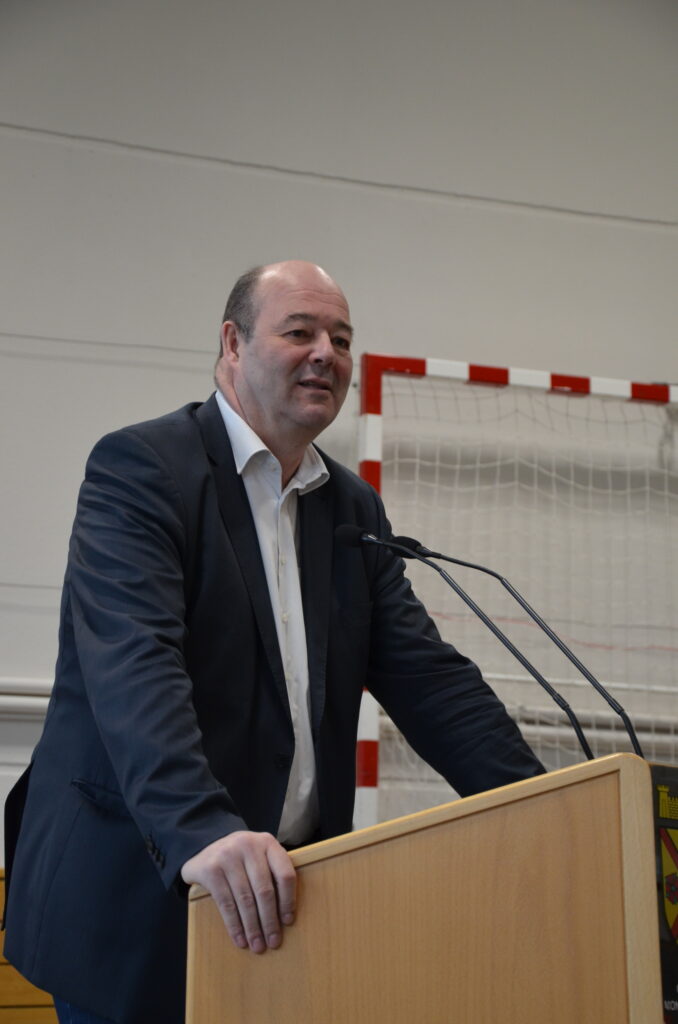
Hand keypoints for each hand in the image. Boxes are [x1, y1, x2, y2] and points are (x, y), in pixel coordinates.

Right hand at [180, 831, 295, 953]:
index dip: (288, 900)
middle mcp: (248, 845)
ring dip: (252, 927)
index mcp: (267, 842)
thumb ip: (273, 875)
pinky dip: (234, 925)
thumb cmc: (242, 858)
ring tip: (257, 946)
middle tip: (273, 942)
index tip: (287, 922)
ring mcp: (227, 856)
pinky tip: (240, 939)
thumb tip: (285, 917)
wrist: (205, 845)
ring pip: (245, 899)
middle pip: (264, 890)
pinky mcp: (210, 869)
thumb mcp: (259, 857)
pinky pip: (226, 903)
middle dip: (269, 921)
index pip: (285, 874)